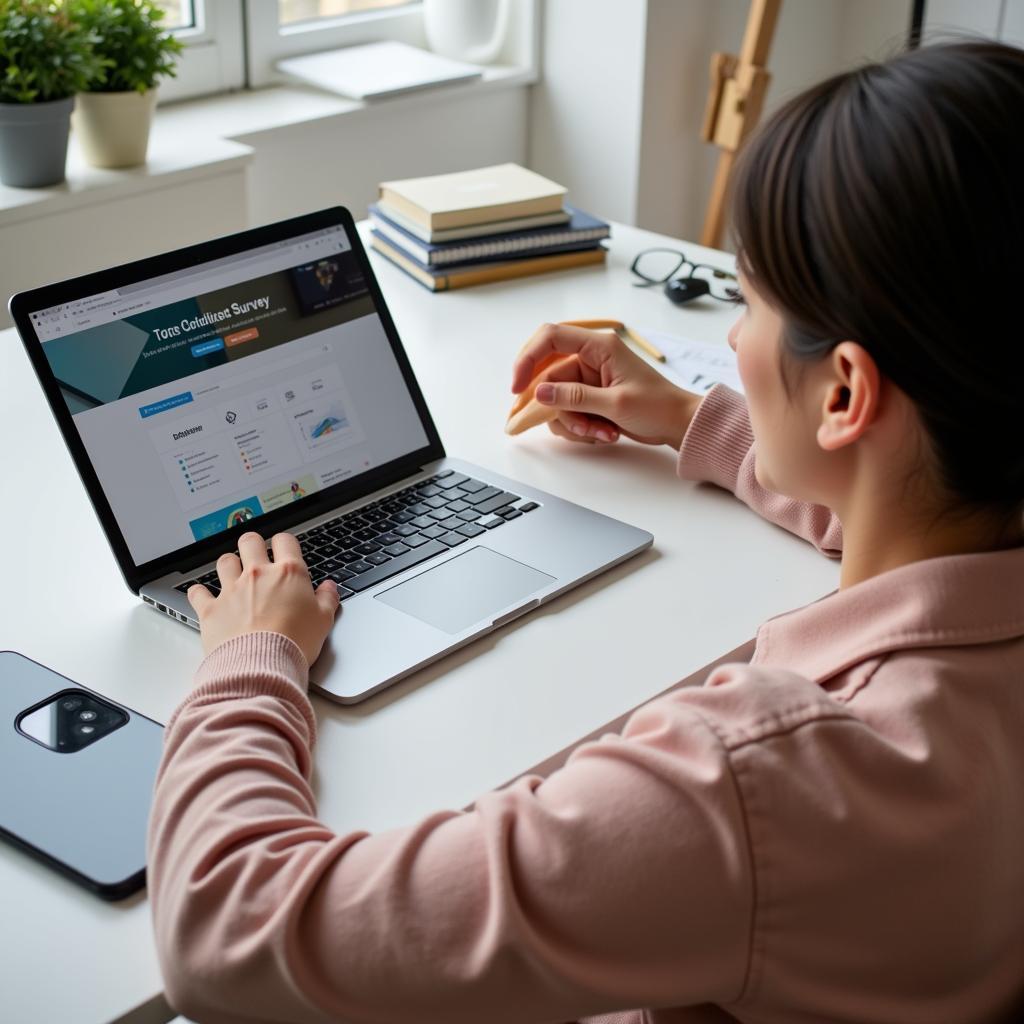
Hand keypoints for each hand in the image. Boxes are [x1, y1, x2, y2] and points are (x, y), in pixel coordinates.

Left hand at [187, 531, 339, 669]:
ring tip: (234, 577)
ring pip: (225, 561)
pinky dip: (200, 593)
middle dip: (253, 546)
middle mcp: (258, 575)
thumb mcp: (323, 621)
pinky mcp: (211, 609)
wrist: (262, 665)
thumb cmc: (294, 643)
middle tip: (256, 557)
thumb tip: (330, 588)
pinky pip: (198, 592)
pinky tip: (204, 597)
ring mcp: (232, 590)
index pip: (285, 540)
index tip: (285, 552)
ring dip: (229, 566)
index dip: (285, 544)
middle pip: (250, 541)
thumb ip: (326, 600)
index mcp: (288, 573)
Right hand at [510, 323, 700, 448]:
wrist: (679, 424)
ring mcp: (589, 379)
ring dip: (572, 421)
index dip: (527, 359)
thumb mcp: (615, 403)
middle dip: (553, 406)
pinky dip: (580, 426)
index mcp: (599, 346)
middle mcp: (590, 358)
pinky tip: (603, 433)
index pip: (550, 338)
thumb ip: (575, 397)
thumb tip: (540, 392)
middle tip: (552, 425)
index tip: (517, 387)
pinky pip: (569, 411)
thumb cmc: (658, 406)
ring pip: (557, 399)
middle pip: (549, 377)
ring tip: (599, 432)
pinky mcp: (591, 398)